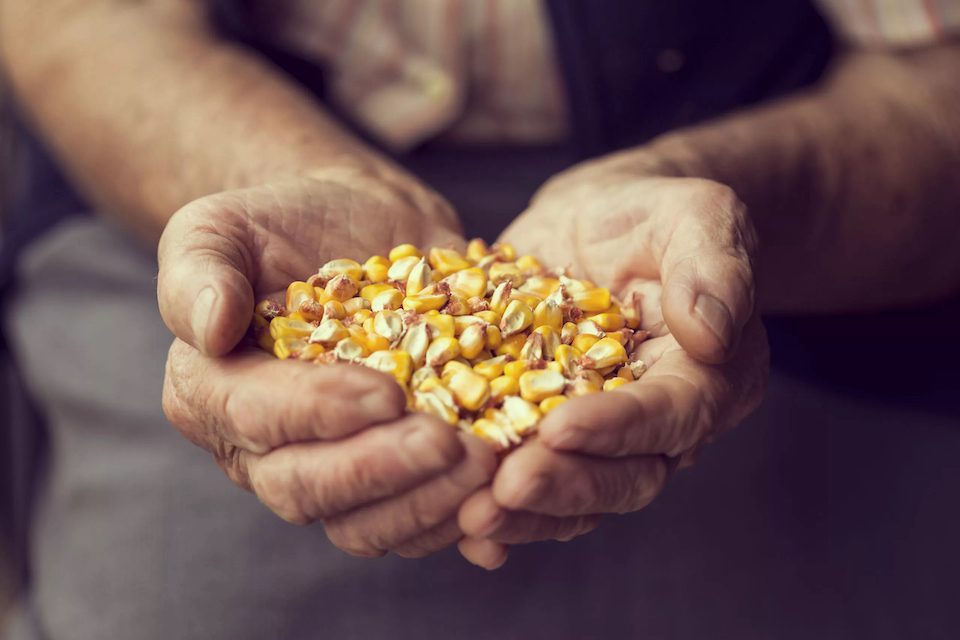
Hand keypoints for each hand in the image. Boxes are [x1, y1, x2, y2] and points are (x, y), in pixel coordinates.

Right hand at [159, 168, 495, 557]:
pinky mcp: (390, 475)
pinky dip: (458, 516)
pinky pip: (416, 518)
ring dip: (428, 503)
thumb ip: (199, 268)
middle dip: (382, 472)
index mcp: (213, 394)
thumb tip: (208, 327)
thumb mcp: (222, 225)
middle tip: (450, 446)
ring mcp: (331, 469)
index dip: (320, 413)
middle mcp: (263, 449)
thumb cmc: (282, 222)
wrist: (357, 226)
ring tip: (489, 467)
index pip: (258, 420)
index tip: (386, 392)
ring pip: (366, 523)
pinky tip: (502, 499)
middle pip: (310, 489)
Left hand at [456, 154, 769, 567]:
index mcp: (708, 377)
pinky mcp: (543, 428)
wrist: (599, 217)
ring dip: (524, 512)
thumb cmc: (654, 211)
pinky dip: (497, 505)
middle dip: (563, 487)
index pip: (670, 416)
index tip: (561, 428)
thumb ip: (713, 267)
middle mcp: (659, 423)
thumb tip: (712, 334)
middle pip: (622, 476)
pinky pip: (527, 477)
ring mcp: (598, 435)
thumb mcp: (696, 214)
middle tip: (504, 489)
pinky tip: (458, 526)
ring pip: (572, 494)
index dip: (618, 429)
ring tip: (469, 516)